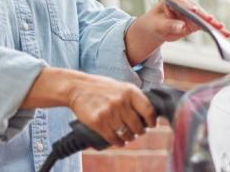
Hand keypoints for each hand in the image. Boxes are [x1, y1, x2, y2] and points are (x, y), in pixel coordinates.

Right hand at [20, 68, 155, 146]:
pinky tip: (119, 141)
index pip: (149, 110)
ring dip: (129, 138)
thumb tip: (149, 114)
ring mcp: (110, 112)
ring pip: (127, 134)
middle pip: (138, 126)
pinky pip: (113, 138)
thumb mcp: (121, 87)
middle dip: (139, 131)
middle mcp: (121, 102)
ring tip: (128, 137)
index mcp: (130, 91)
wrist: (77, 88)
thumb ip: (134, 98)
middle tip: (137, 132)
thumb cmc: (101, 87)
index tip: (152, 125)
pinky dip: (118, 142)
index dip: (152, 121)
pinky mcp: (98, 122)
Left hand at [125, 0, 229, 65]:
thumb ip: (169, 25)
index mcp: (173, 0)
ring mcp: (192, 13)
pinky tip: (225, 34)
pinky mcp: (196, 22)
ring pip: (204, 19)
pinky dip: (215, 30)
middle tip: (213, 23)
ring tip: (223, 31)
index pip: (182, 3)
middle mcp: (185, 4)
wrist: (156, 28)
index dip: (188, 7)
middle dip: (205, 17)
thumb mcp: (158, 26)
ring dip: (214, 25)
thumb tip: (181, 26)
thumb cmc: (154, 24)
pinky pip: (206, 26)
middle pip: (197, 11)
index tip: (194, 10)